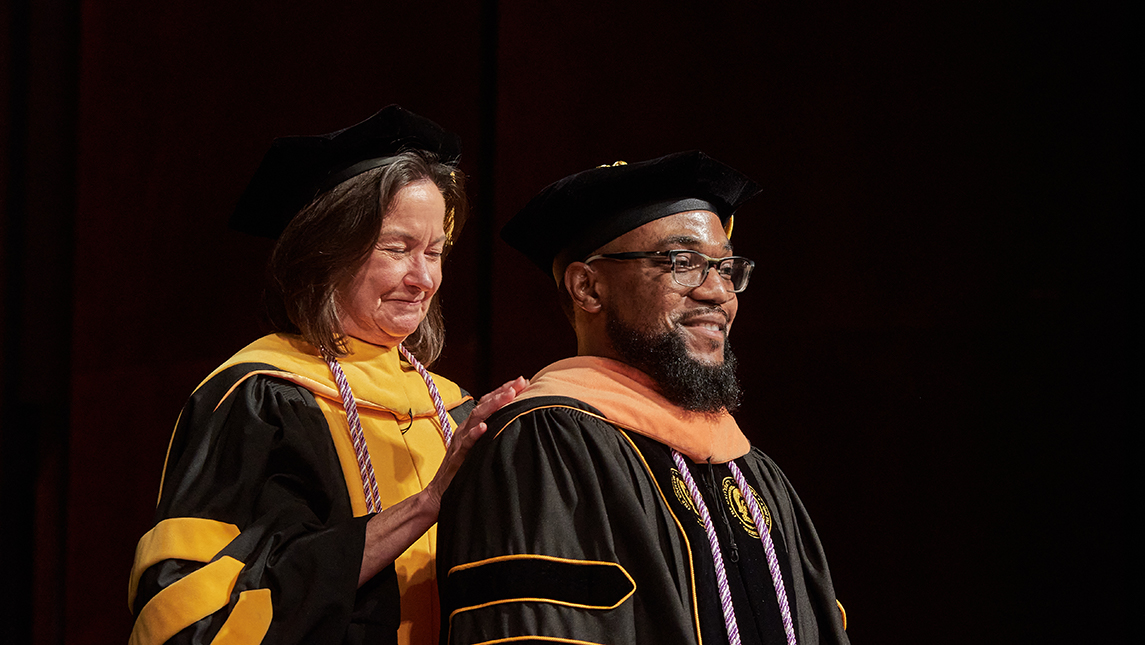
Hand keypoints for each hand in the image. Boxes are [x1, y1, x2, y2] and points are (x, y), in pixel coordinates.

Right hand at [424, 376, 528, 507]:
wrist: (439, 493)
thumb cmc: (461, 470)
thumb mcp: (478, 448)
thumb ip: (491, 435)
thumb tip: (514, 426)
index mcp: (471, 426)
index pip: (489, 402)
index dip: (504, 390)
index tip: (522, 381)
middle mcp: (465, 429)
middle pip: (484, 404)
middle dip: (504, 391)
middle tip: (521, 381)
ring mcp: (460, 441)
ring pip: (477, 418)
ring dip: (493, 405)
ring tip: (508, 395)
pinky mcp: (457, 457)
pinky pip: (466, 443)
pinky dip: (475, 434)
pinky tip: (485, 427)